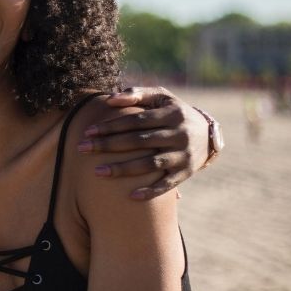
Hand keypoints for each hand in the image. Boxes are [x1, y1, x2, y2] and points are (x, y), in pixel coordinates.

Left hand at [79, 86, 212, 200]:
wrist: (208, 134)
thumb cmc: (174, 112)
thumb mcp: (161, 97)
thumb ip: (136, 94)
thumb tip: (110, 99)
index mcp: (171, 114)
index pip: (136, 120)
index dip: (111, 126)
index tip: (88, 131)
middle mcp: (179, 135)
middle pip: (139, 141)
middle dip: (109, 145)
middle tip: (82, 149)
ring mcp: (184, 156)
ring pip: (150, 164)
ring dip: (123, 169)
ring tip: (98, 172)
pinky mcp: (186, 173)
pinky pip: (167, 185)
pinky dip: (150, 191)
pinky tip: (130, 197)